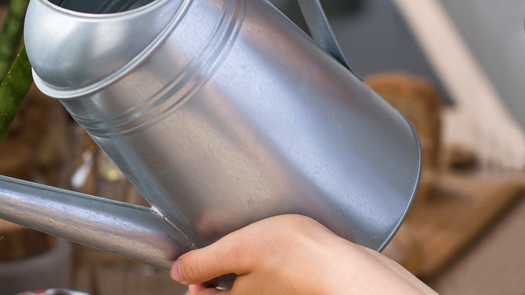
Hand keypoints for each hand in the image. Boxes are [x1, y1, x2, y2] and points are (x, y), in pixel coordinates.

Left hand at [170, 214, 436, 294]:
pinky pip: (277, 283)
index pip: (200, 294)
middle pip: (226, 291)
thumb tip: (176, 271)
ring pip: (252, 286)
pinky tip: (285, 249)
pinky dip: (275, 269)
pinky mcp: (300, 292)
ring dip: (251, 267)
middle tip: (233, 242)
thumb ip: (202, 262)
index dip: (194, 275)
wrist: (354, 271)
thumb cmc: (297, 258)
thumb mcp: (238, 251)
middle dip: (222, 270)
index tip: (199, 253)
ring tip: (263, 241)